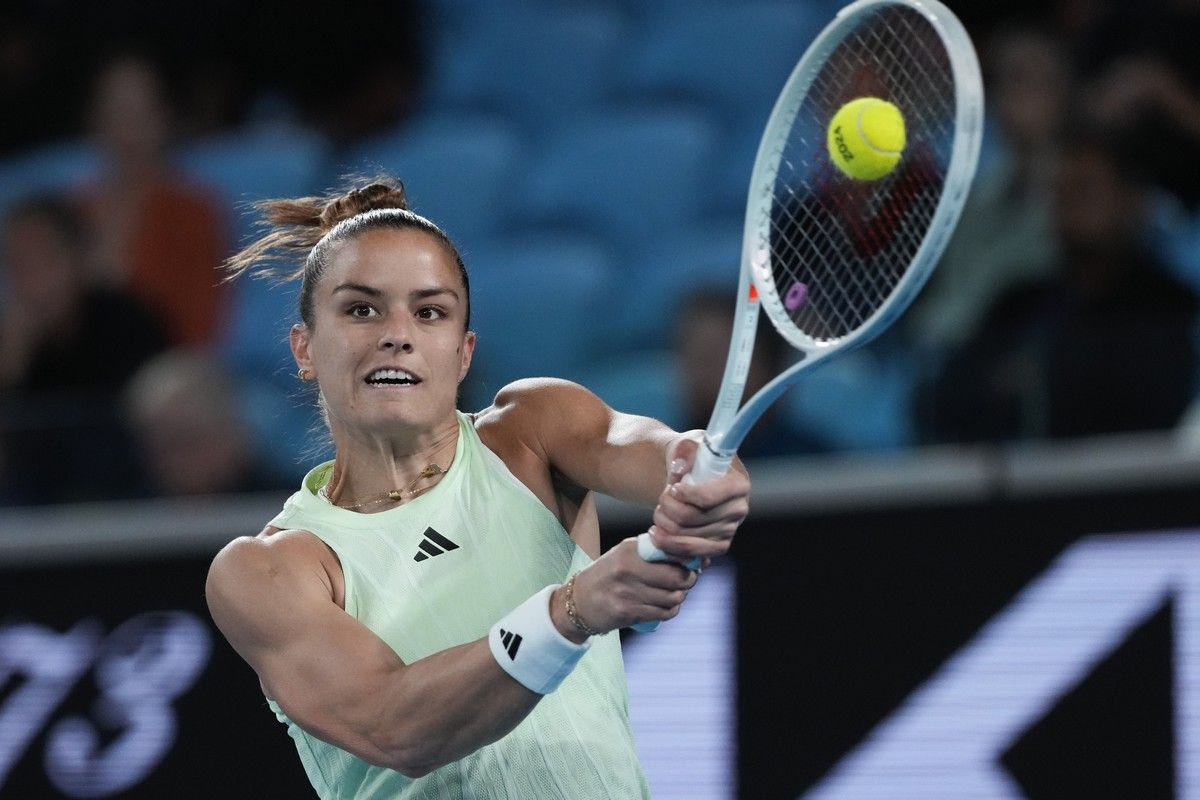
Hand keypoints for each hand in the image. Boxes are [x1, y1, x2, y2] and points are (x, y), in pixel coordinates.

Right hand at [550, 538, 698, 640]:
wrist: (578, 601)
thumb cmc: (609, 574)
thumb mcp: (626, 553)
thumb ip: (655, 550)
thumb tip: (695, 554)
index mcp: (630, 550)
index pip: (672, 552)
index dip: (690, 559)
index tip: (694, 562)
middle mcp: (628, 569)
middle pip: (677, 578)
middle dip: (689, 580)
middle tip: (688, 579)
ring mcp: (627, 593)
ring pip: (673, 598)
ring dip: (680, 596)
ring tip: (675, 592)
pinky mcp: (627, 613)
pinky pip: (663, 613)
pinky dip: (670, 610)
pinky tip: (665, 605)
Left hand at [646, 436, 749, 561]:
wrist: (692, 477)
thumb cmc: (692, 458)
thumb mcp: (689, 444)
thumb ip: (685, 450)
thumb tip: (679, 466)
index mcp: (738, 483)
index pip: (708, 498)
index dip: (684, 495)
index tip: (672, 487)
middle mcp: (739, 509)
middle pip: (692, 518)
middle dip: (667, 508)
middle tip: (661, 498)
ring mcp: (729, 531)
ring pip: (687, 538)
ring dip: (664, 526)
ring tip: (657, 513)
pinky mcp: (718, 546)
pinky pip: (691, 554)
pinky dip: (669, 546)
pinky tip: (657, 535)